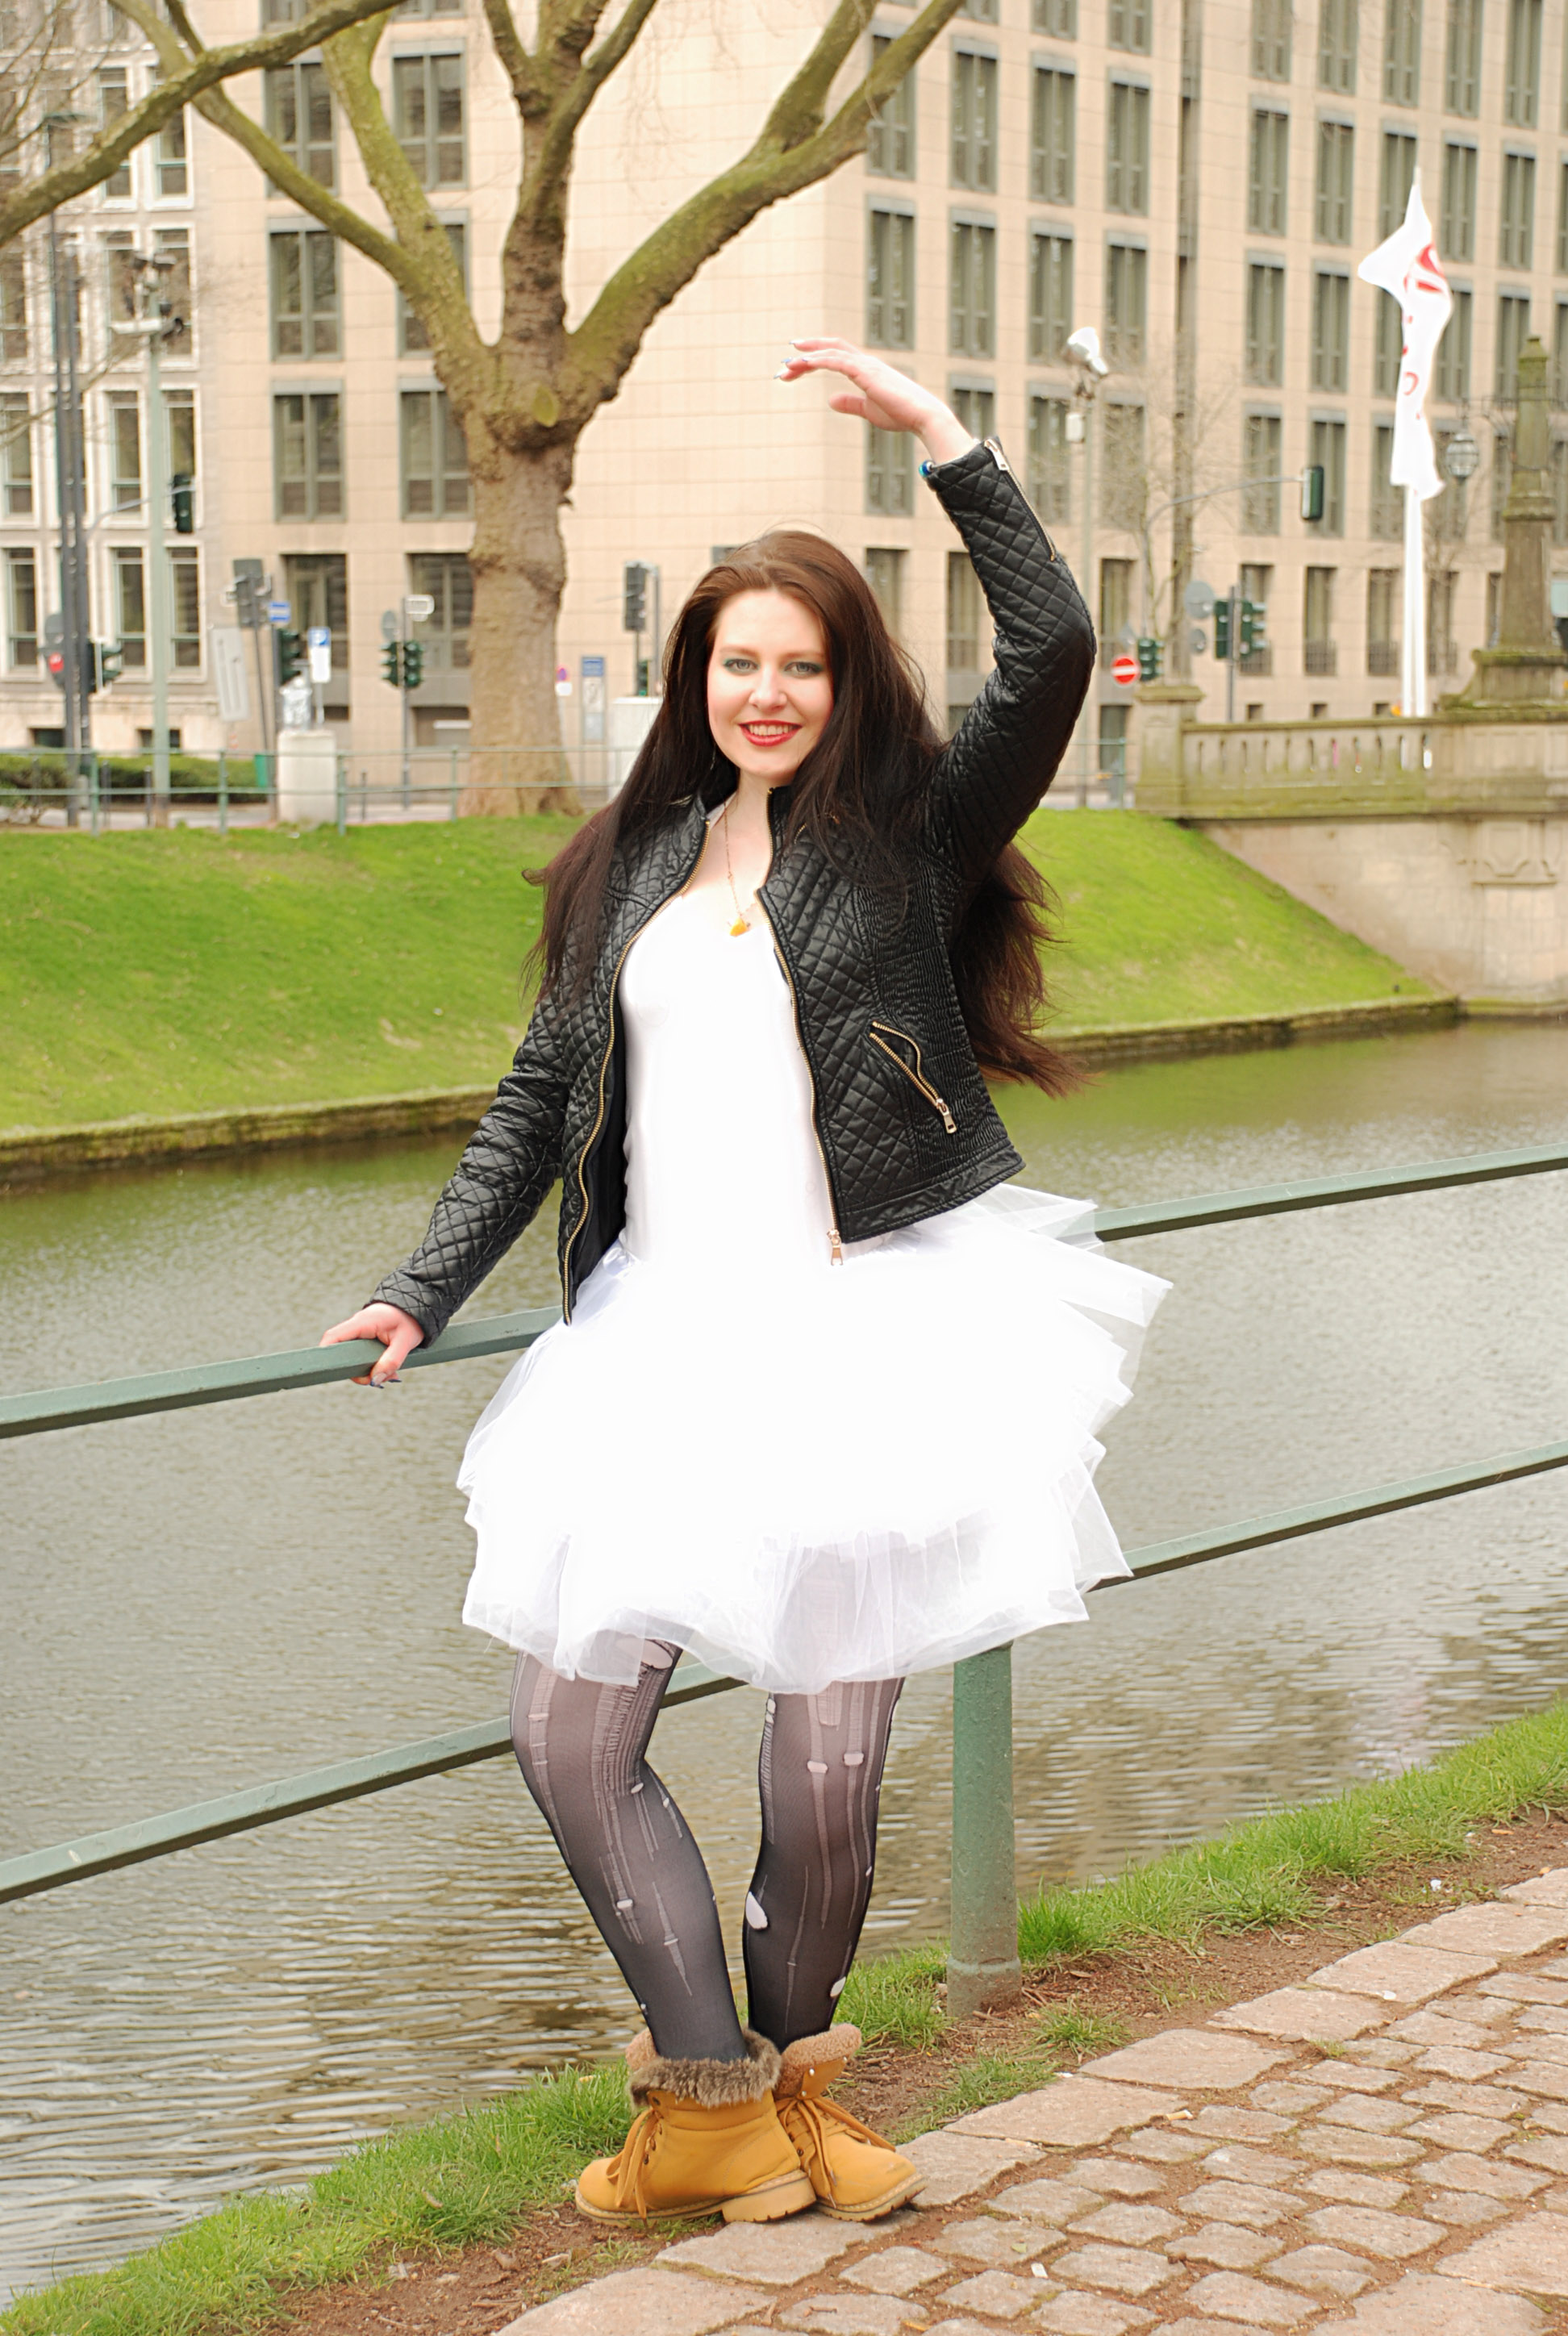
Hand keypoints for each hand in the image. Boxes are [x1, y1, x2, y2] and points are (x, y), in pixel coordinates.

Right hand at [320, 1301, 424, 1385]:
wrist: (418, 1306)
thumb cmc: (411, 1321)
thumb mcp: (405, 1342)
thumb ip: (391, 1361)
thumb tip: (375, 1381)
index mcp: (362, 1322)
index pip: (333, 1336)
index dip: (326, 1353)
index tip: (331, 1371)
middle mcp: (357, 1326)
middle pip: (341, 1351)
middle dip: (356, 1371)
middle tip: (375, 1380)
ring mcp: (360, 1331)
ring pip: (353, 1356)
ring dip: (367, 1370)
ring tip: (390, 1375)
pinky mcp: (366, 1337)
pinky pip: (361, 1354)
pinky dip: (372, 1365)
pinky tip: (388, 1370)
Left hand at [778, 338, 976, 466]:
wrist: (922, 416)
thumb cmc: (901, 415)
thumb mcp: (869, 410)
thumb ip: (850, 403)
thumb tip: (830, 400)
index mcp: (866, 369)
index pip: (836, 355)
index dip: (815, 355)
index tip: (795, 362)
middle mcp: (865, 362)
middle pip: (830, 349)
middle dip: (806, 353)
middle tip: (784, 366)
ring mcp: (866, 365)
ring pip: (830, 353)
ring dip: (806, 359)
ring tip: (786, 367)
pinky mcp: (866, 372)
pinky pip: (837, 361)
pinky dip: (818, 359)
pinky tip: (803, 364)